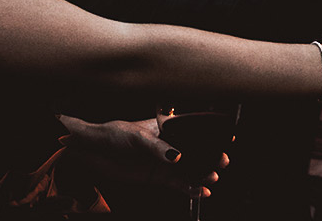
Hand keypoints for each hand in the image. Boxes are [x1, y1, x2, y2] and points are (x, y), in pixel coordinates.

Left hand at [57, 115, 224, 198]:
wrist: (93, 152)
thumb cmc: (114, 135)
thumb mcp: (137, 137)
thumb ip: (158, 148)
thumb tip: (177, 157)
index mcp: (170, 128)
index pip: (196, 130)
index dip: (213, 135)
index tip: (228, 140)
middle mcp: (171, 145)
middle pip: (198, 152)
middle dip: (212, 157)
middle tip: (222, 162)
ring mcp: (166, 162)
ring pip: (191, 170)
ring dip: (203, 175)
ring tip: (211, 179)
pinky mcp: (159, 177)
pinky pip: (179, 184)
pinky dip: (190, 189)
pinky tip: (200, 192)